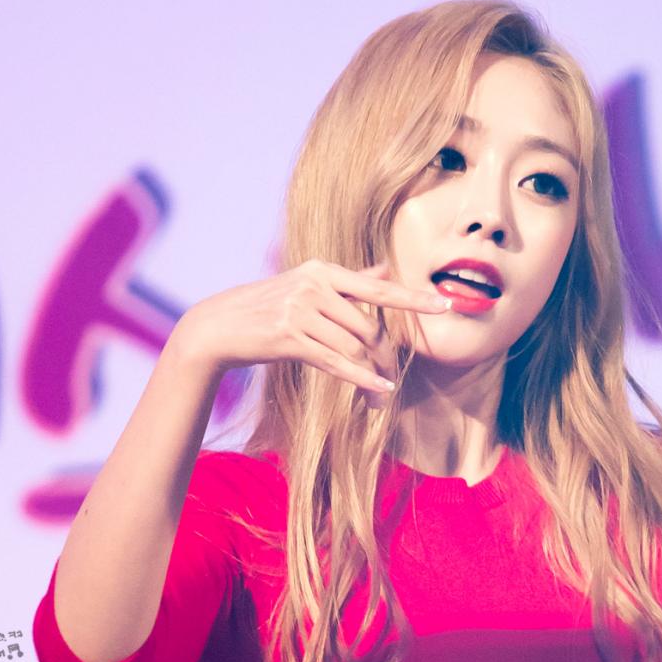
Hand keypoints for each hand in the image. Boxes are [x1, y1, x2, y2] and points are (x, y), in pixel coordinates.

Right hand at [170, 259, 448, 398]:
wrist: (216, 326)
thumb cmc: (266, 307)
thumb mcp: (305, 285)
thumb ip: (349, 280)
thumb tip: (385, 268)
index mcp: (323, 270)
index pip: (378, 287)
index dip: (413, 299)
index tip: (445, 305)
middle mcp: (314, 285)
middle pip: (369, 326)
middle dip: (385, 355)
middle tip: (392, 375)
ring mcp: (300, 310)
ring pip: (353, 346)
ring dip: (373, 374)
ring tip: (380, 393)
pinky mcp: (288, 338)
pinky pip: (336, 362)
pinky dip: (361, 379)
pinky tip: (378, 393)